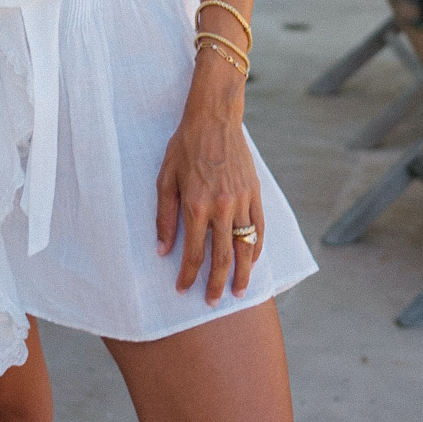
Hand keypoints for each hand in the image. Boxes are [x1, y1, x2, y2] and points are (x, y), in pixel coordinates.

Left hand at [155, 50, 263, 303]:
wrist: (213, 118)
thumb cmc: (184, 146)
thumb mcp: (165, 178)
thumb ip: (164, 216)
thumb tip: (163, 250)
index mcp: (196, 205)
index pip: (194, 252)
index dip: (188, 275)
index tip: (183, 289)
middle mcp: (221, 207)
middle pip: (222, 257)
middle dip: (216, 284)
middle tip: (212, 303)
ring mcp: (242, 201)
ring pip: (245, 247)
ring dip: (242, 273)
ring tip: (238, 291)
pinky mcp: (255, 192)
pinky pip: (259, 228)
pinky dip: (257, 247)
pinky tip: (252, 260)